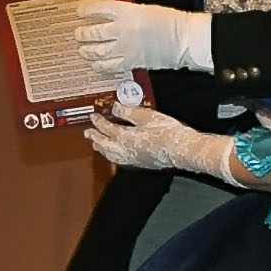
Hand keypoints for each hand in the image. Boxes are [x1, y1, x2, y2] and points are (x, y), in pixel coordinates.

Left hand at [75, 1, 194, 75]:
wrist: (184, 39)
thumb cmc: (171, 22)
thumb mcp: (146, 10)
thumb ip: (128, 13)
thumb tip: (114, 16)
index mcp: (125, 11)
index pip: (98, 9)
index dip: (86, 10)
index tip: (80, 12)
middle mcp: (121, 29)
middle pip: (93, 33)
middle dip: (82, 34)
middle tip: (78, 34)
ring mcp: (124, 47)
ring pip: (97, 52)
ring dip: (87, 52)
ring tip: (83, 51)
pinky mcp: (130, 62)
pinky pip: (109, 67)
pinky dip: (100, 67)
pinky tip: (96, 65)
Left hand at [84, 102, 238, 179]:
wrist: (182, 150)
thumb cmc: (169, 133)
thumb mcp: (147, 116)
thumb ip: (129, 111)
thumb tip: (115, 107)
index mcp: (125, 137)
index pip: (107, 128)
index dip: (99, 121)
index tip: (94, 116)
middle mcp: (125, 150)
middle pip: (104, 144)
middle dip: (95, 137)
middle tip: (88, 133)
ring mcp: (133, 159)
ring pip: (110, 154)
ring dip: (102, 148)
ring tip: (97, 144)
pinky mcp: (141, 163)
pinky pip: (119, 160)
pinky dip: (112, 155)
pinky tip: (115, 154)